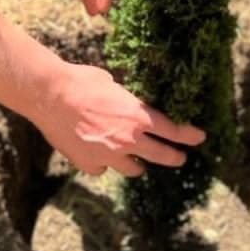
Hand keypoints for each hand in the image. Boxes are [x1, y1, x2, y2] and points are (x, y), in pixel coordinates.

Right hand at [31, 59, 205, 176]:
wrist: (50, 95)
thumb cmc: (82, 81)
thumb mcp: (113, 85)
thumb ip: (126, 101)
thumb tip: (128, 104)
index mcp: (137, 116)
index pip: (172, 131)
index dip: (188, 136)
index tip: (199, 138)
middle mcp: (127, 139)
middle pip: (161, 155)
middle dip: (175, 157)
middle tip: (181, 158)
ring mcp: (108, 156)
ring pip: (133, 169)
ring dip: (137, 163)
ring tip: (137, 160)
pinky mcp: (89, 164)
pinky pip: (103, 168)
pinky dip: (104, 163)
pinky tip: (98, 154)